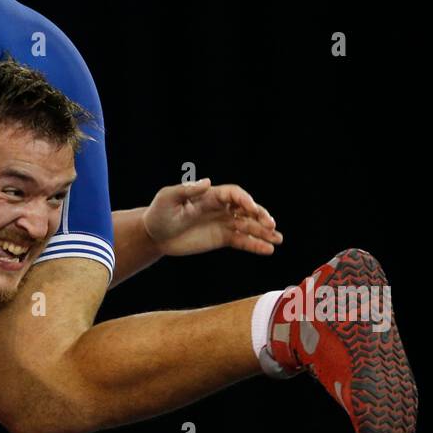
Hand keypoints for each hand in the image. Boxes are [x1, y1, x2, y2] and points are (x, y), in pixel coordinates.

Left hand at [142, 179, 281, 256]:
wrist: (154, 235)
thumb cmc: (159, 213)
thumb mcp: (168, 198)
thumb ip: (187, 190)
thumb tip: (207, 181)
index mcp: (211, 195)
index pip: (234, 194)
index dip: (244, 200)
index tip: (251, 208)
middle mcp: (221, 208)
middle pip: (246, 210)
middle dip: (260, 216)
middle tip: (271, 225)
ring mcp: (223, 223)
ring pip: (248, 226)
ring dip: (263, 232)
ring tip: (278, 240)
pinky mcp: (222, 238)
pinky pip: (241, 241)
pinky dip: (254, 245)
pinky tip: (267, 250)